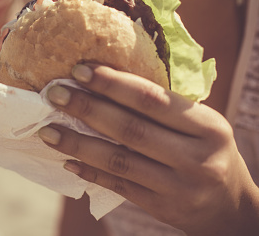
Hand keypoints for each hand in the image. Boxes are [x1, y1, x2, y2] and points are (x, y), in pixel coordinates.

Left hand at [38, 64, 258, 234]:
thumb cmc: (207, 151)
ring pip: (118, 161)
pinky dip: (90, 172)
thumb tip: (105, 78)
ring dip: (78, 143)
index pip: (152, 99)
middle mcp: (195, 157)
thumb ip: (163, 106)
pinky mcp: (161, 207)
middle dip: (87, 108)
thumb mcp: (201, 124)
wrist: (230, 206)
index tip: (80, 69)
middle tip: (54, 93)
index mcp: (207, 126)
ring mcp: (178, 186)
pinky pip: (118, 187)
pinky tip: (66, 160)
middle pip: (130, 128)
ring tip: (48, 130)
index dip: (113, 83)